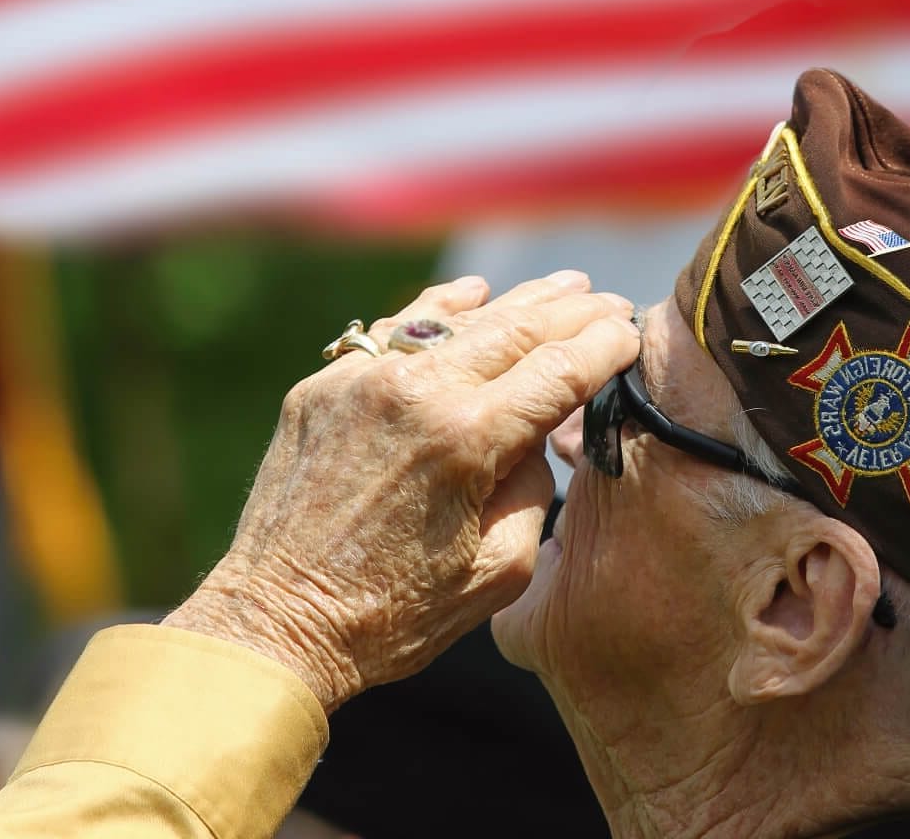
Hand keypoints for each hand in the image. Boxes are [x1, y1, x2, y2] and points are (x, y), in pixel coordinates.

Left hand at [163, 272, 635, 710]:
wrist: (276, 622)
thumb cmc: (394, 614)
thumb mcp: (498, 569)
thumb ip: (534, 486)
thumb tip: (535, 433)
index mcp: (468, 438)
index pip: (560, 369)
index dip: (606, 344)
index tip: (632, 330)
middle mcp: (416, 390)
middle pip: (515, 327)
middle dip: (571, 311)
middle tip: (607, 300)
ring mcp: (362, 381)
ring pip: (455, 320)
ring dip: (513, 301)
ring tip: (557, 287)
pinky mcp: (322, 387)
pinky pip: (394, 332)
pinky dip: (439, 312)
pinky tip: (469, 296)